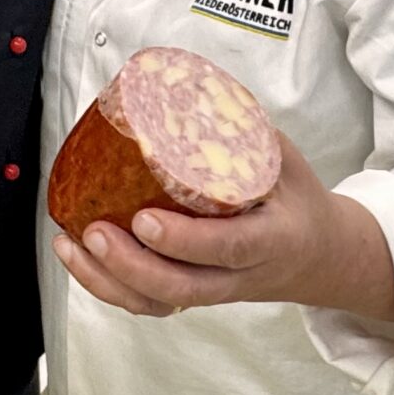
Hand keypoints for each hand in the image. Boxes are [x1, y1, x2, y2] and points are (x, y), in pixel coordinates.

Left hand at [51, 133, 393, 323]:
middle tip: (93, 231)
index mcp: (270, 240)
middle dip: (129, 265)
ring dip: (108, 281)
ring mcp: (215, 291)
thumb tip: (194, 89)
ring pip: (158, 303)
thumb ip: (246, 133)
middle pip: (180, 288)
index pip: (226, 248)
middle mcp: (240, 275)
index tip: (143, 220)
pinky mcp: (194, 294)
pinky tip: (79, 258)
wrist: (322, 258)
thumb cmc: (299, 203)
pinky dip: (109, 287)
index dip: (182, 240)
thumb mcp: (287, 162)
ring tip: (71, 244)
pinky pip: (150, 304)